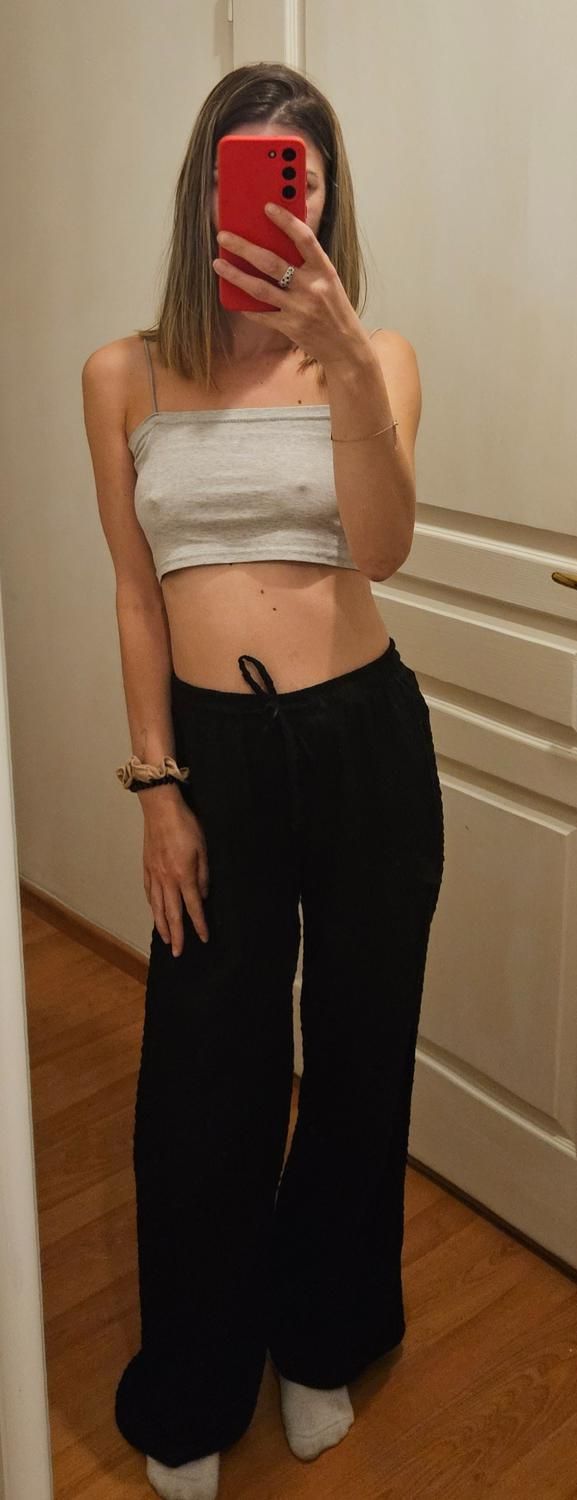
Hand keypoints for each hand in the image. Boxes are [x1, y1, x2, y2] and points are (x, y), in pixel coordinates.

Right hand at [142, 798, 209, 954]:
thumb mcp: (203, 848)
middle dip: (177, 935)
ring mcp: (154, 874)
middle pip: (172, 913)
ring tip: (166, 940)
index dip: (199, 924)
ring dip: (161, 926)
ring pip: (156, 907)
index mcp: (183, 875)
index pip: (193, 906)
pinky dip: (152, 906)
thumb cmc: (185, 825)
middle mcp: (167, 879)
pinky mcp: (146, 867)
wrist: (160, 808)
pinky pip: (149, 893)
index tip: (204, 938)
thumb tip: (203, 894)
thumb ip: (203, 874)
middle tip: (178, 953)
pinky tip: (154, 912)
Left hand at [213, 201, 370, 367]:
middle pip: (271, 262)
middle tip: (224, 236)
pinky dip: (245, 305)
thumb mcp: (328, 281)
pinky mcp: (290, 327)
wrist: (345, 346)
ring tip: (218, 263)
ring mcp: (299, 309)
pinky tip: (232, 295)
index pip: (304, 239)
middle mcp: (312, 287)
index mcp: (324, 270)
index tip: (267, 207)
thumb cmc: (335, 308)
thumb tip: (277, 243)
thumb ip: (307, 264)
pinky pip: (261, 314)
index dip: (286, 221)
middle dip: (244, 247)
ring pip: (259, 288)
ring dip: (235, 275)